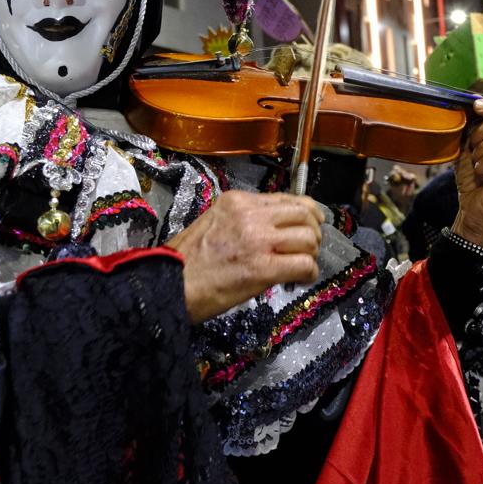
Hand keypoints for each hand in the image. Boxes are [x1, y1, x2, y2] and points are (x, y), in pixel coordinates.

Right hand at [167, 191, 325, 322]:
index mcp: (238, 201)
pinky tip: (299, 279)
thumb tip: (274, 229)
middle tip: (310, 248)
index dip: (306, 213)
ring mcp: (257, 240)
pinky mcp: (262, 268)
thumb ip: (244, 220)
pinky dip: (308, 273)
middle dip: (313, 231)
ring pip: (308, 239)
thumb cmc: (186, 259)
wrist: (168, 284)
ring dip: (311, 254)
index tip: (309, 225)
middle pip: (304, 214)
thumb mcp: (214, 223)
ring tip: (302, 266)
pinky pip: (303, 264)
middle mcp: (250, 214)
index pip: (287, 199)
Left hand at [451, 98, 482, 249]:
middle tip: (477, 155)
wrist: (473, 210)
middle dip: (477, 136)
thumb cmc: (475, 178)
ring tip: (481, 169)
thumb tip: (476, 102)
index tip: (476, 108)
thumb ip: (477, 125)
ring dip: (478, 155)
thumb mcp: (471, 145)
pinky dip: (480, 169)